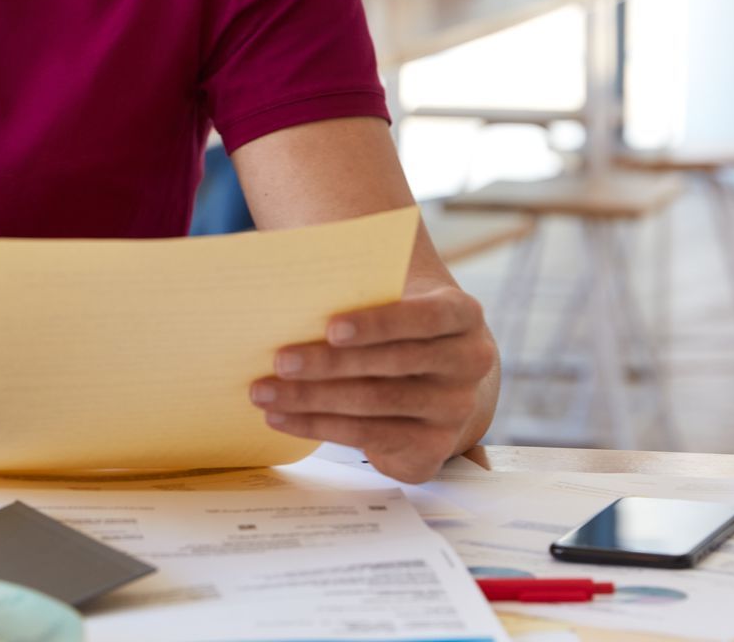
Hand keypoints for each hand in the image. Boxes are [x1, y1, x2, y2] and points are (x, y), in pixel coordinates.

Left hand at [250, 284, 496, 483]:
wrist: (436, 376)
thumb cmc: (398, 326)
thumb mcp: (395, 299)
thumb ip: (361, 288)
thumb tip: (286, 286)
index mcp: (463, 315)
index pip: (426, 317)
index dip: (379, 323)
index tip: (330, 327)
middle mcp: (469, 363)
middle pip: (393, 364)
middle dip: (329, 364)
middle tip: (279, 361)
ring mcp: (454, 410)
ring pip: (375, 403)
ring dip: (312, 398)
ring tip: (264, 392)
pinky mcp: (433, 447)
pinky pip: (368, 437)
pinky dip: (317, 425)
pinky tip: (281, 416)